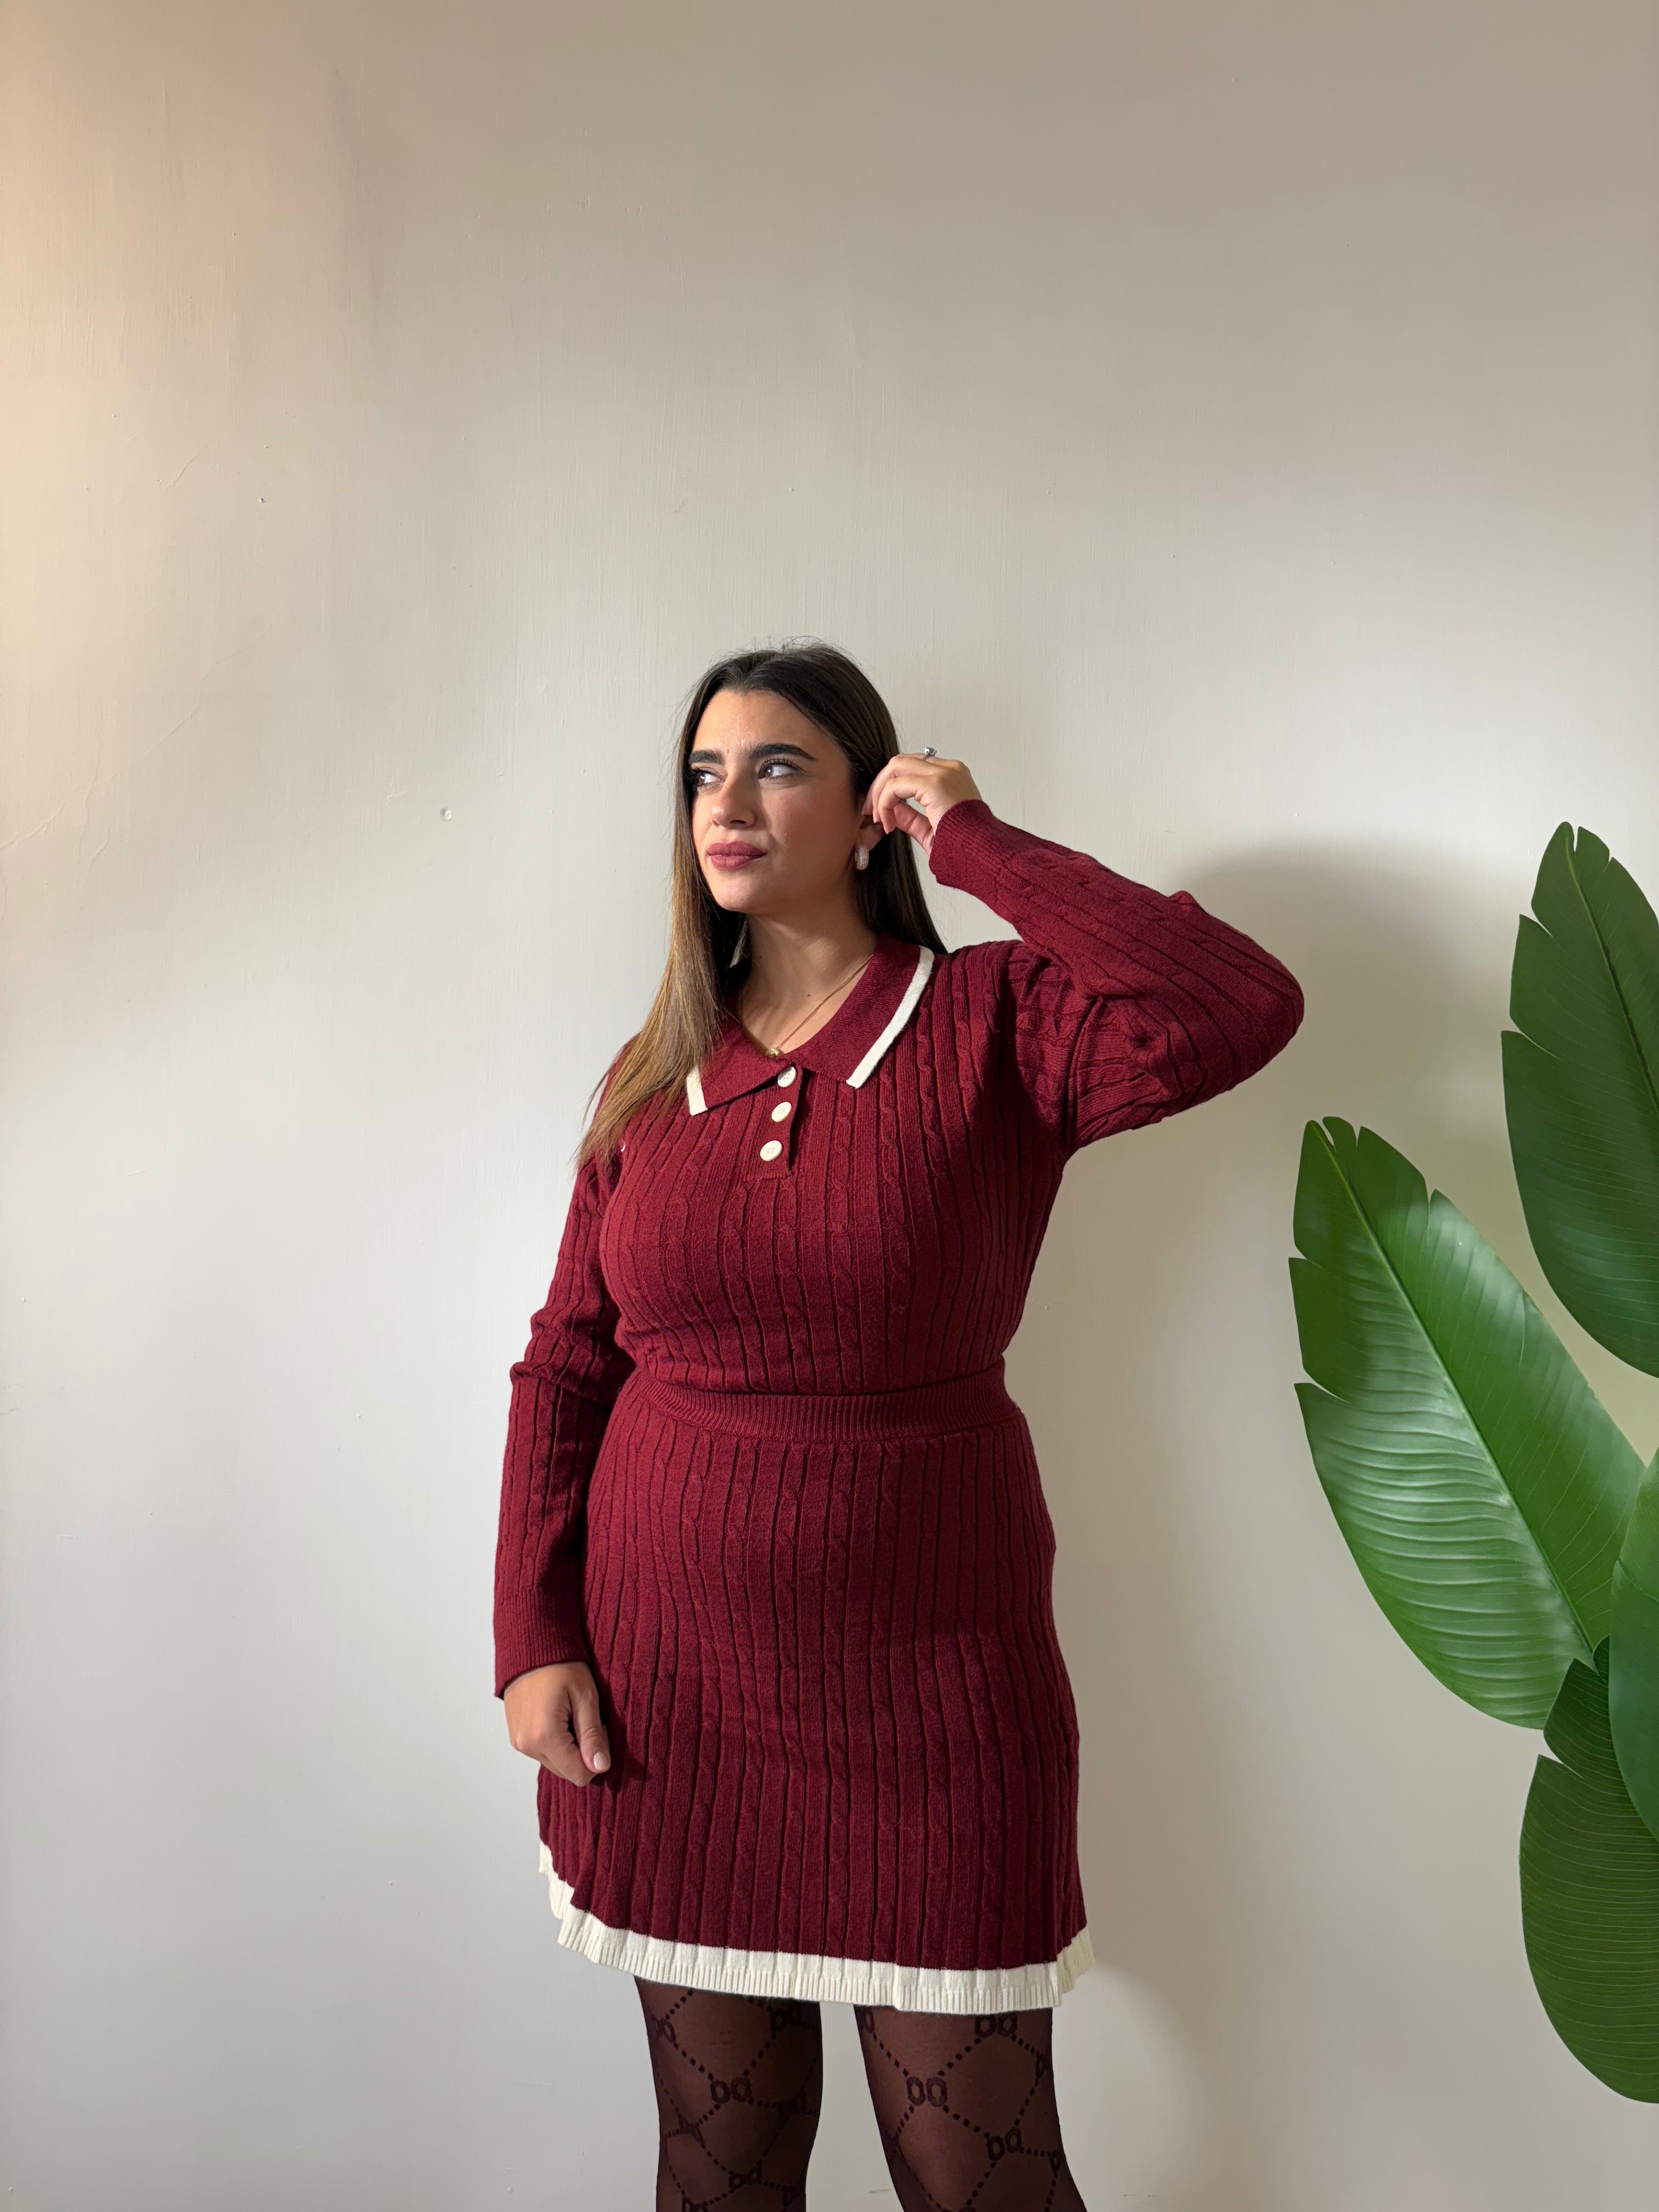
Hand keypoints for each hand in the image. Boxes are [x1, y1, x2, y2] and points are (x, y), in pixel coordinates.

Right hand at [502, 1659, 611, 1786]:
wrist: (531, 1646)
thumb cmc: (560, 1666)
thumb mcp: (586, 1697)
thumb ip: (593, 1735)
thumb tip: (601, 1767)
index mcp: (545, 1737)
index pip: (579, 1774)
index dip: (596, 1758)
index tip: (598, 1729)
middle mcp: (527, 1745)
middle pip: (566, 1772)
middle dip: (581, 1752)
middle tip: (584, 1718)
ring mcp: (518, 1742)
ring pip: (555, 1763)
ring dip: (568, 1747)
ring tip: (569, 1714)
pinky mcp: (515, 1737)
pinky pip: (542, 1752)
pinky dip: (554, 1741)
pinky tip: (557, 1716)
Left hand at [861, 751, 981, 858]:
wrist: (983, 855)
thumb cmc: (966, 848)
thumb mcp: (931, 829)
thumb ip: (911, 817)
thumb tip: (891, 811)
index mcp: (953, 776)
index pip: (914, 768)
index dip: (893, 787)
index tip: (883, 814)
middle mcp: (949, 769)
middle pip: (902, 762)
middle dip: (881, 785)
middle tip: (871, 811)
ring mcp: (943, 773)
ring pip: (896, 767)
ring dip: (880, 792)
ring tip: (878, 818)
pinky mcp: (935, 784)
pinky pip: (896, 786)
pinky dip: (885, 803)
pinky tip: (887, 823)